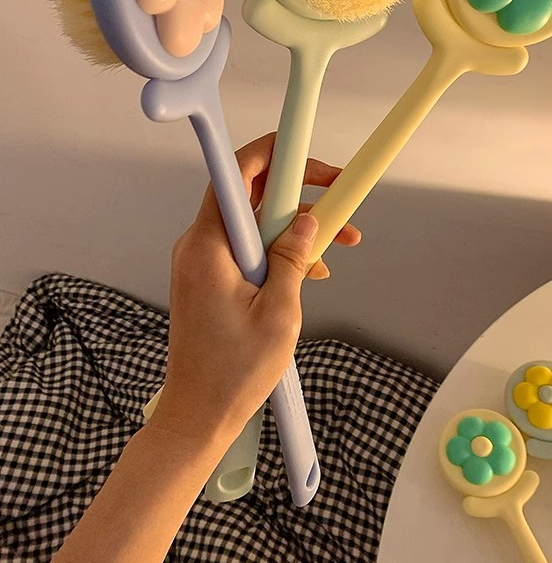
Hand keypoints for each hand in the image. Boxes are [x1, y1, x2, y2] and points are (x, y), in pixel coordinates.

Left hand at [150, 134, 359, 447]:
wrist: (198, 415)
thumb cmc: (231, 373)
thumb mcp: (279, 312)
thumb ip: (294, 258)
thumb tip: (307, 219)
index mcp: (210, 247)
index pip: (236, 175)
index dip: (272, 152)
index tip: (304, 147)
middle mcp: (201, 246)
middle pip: (250, 193)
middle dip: (299, 190)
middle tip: (339, 191)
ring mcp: (205, 262)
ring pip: (256, 222)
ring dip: (298, 225)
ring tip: (343, 239)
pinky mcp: (212, 278)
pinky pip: (250, 247)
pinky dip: (281, 250)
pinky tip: (314, 268)